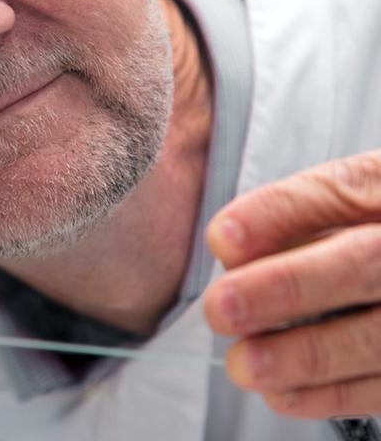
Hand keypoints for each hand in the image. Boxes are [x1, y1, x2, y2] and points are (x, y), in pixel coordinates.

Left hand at [203, 150, 380, 418]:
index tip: (221, 239)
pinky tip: (282, 393)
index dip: (277, 215)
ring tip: (244, 364)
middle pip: (362, 264)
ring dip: (306, 355)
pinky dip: (334, 394)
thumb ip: (295, 216)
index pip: (336, 191)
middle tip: (222, 309)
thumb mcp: (344, 199)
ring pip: (377, 336)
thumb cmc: (366, 229)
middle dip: (287, 287)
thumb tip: (232, 251)